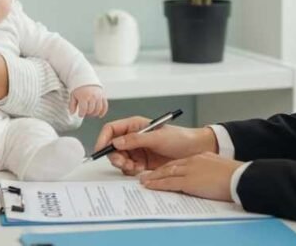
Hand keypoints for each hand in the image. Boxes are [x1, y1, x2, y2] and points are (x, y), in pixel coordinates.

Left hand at [69, 85, 107, 117]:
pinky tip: (99, 115)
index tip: (80, 114)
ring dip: (94, 113)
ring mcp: (99, 96)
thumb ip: (72, 105)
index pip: (83, 109)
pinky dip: (103, 112)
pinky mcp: (103, 96)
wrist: (86, 79)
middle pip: (91, 110)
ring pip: (98, 109)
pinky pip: (105, 106)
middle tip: (85, 112)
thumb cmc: (78, 89)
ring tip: (90, 112)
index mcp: (84, 96)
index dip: (81, 114)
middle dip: (87, 114)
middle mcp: (92, 96)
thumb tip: (72, 113)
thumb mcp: (73, 96)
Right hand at [94, 116, 217, 175]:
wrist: (194, 151)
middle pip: (112, 146)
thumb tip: (116, 142)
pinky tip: (140, 170)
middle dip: (115, 156)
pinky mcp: (142, 162)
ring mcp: (137, 150)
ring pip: (119, 158)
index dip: (103, 139)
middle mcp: (133, 137)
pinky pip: (128, 167)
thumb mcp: (158, 137)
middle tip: (123, 162)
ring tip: (134, 167)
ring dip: (123, 164)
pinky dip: (130, 170)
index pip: (111, 129)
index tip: (101, 149)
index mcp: (135, 125)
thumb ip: (136, 139)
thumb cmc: (180, 138)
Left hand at [139, 153, 242, 201]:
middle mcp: (192, 161)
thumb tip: (205, 176)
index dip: (167, 166)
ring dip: (153, 177)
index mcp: (200, 157)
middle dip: (156, 171)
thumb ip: (209, 168)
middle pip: (170, 165)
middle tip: (146, 175)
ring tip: (143, 181)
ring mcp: (190, 171)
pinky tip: (150, 186)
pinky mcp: (189, 181)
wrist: (239, 177)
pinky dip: (157, 184)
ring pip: (166, 172)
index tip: (159, 170)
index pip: (179, 161)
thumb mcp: (219, 167)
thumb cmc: (234, 175)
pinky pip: (169, 183)